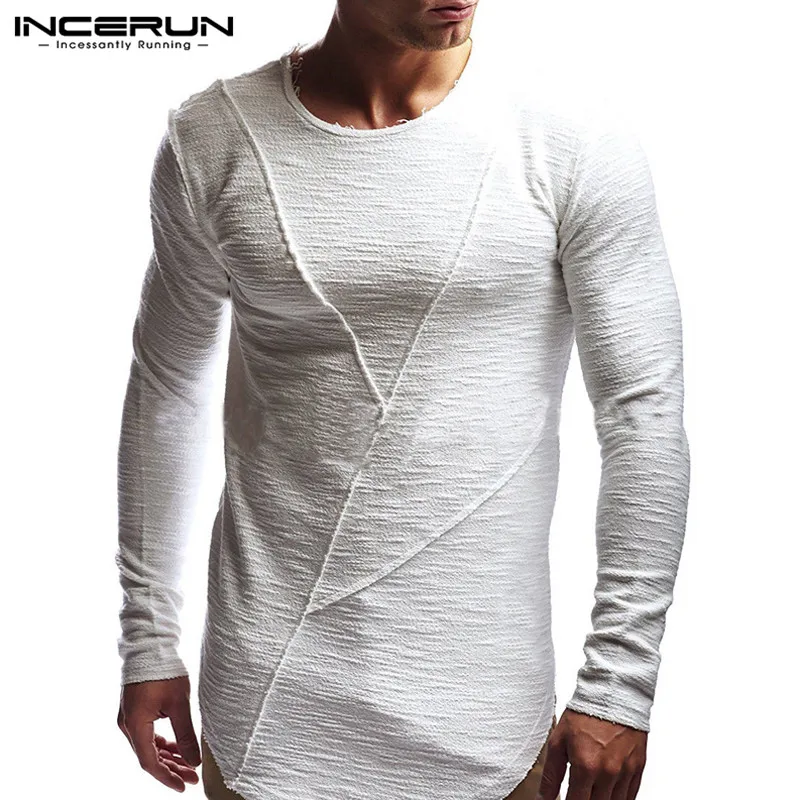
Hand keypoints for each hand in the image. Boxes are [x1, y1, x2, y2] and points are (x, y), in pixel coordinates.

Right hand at [117, 674, 201, 791]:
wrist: (150, 645)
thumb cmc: (164, 671)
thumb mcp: (179, 704)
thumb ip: (186, 734)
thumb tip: (194, 761)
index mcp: (135, 724)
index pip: (149, 762)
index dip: (167, 777)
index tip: (185, 786)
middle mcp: (128, 725)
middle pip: (148, 756)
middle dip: (171, 768)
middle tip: (192, 777)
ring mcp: (130, 718)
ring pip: (148, 746)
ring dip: (167, 757)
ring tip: (189, 764)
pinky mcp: (135, 711)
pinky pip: (147, 735)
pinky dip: (162, 744)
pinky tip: (177, 748)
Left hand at [536, 709, 646, 799]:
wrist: (613, 693)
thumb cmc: (584, 713)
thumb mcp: (558, 740)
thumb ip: (551, 773)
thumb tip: (543, 797)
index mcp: (586, 766)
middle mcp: (608, 773)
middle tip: (580, 793)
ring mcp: (625, 772)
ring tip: (591, 793)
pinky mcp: (638, 768)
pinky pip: (631, 796)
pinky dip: (619, 799)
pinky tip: (608, 794)